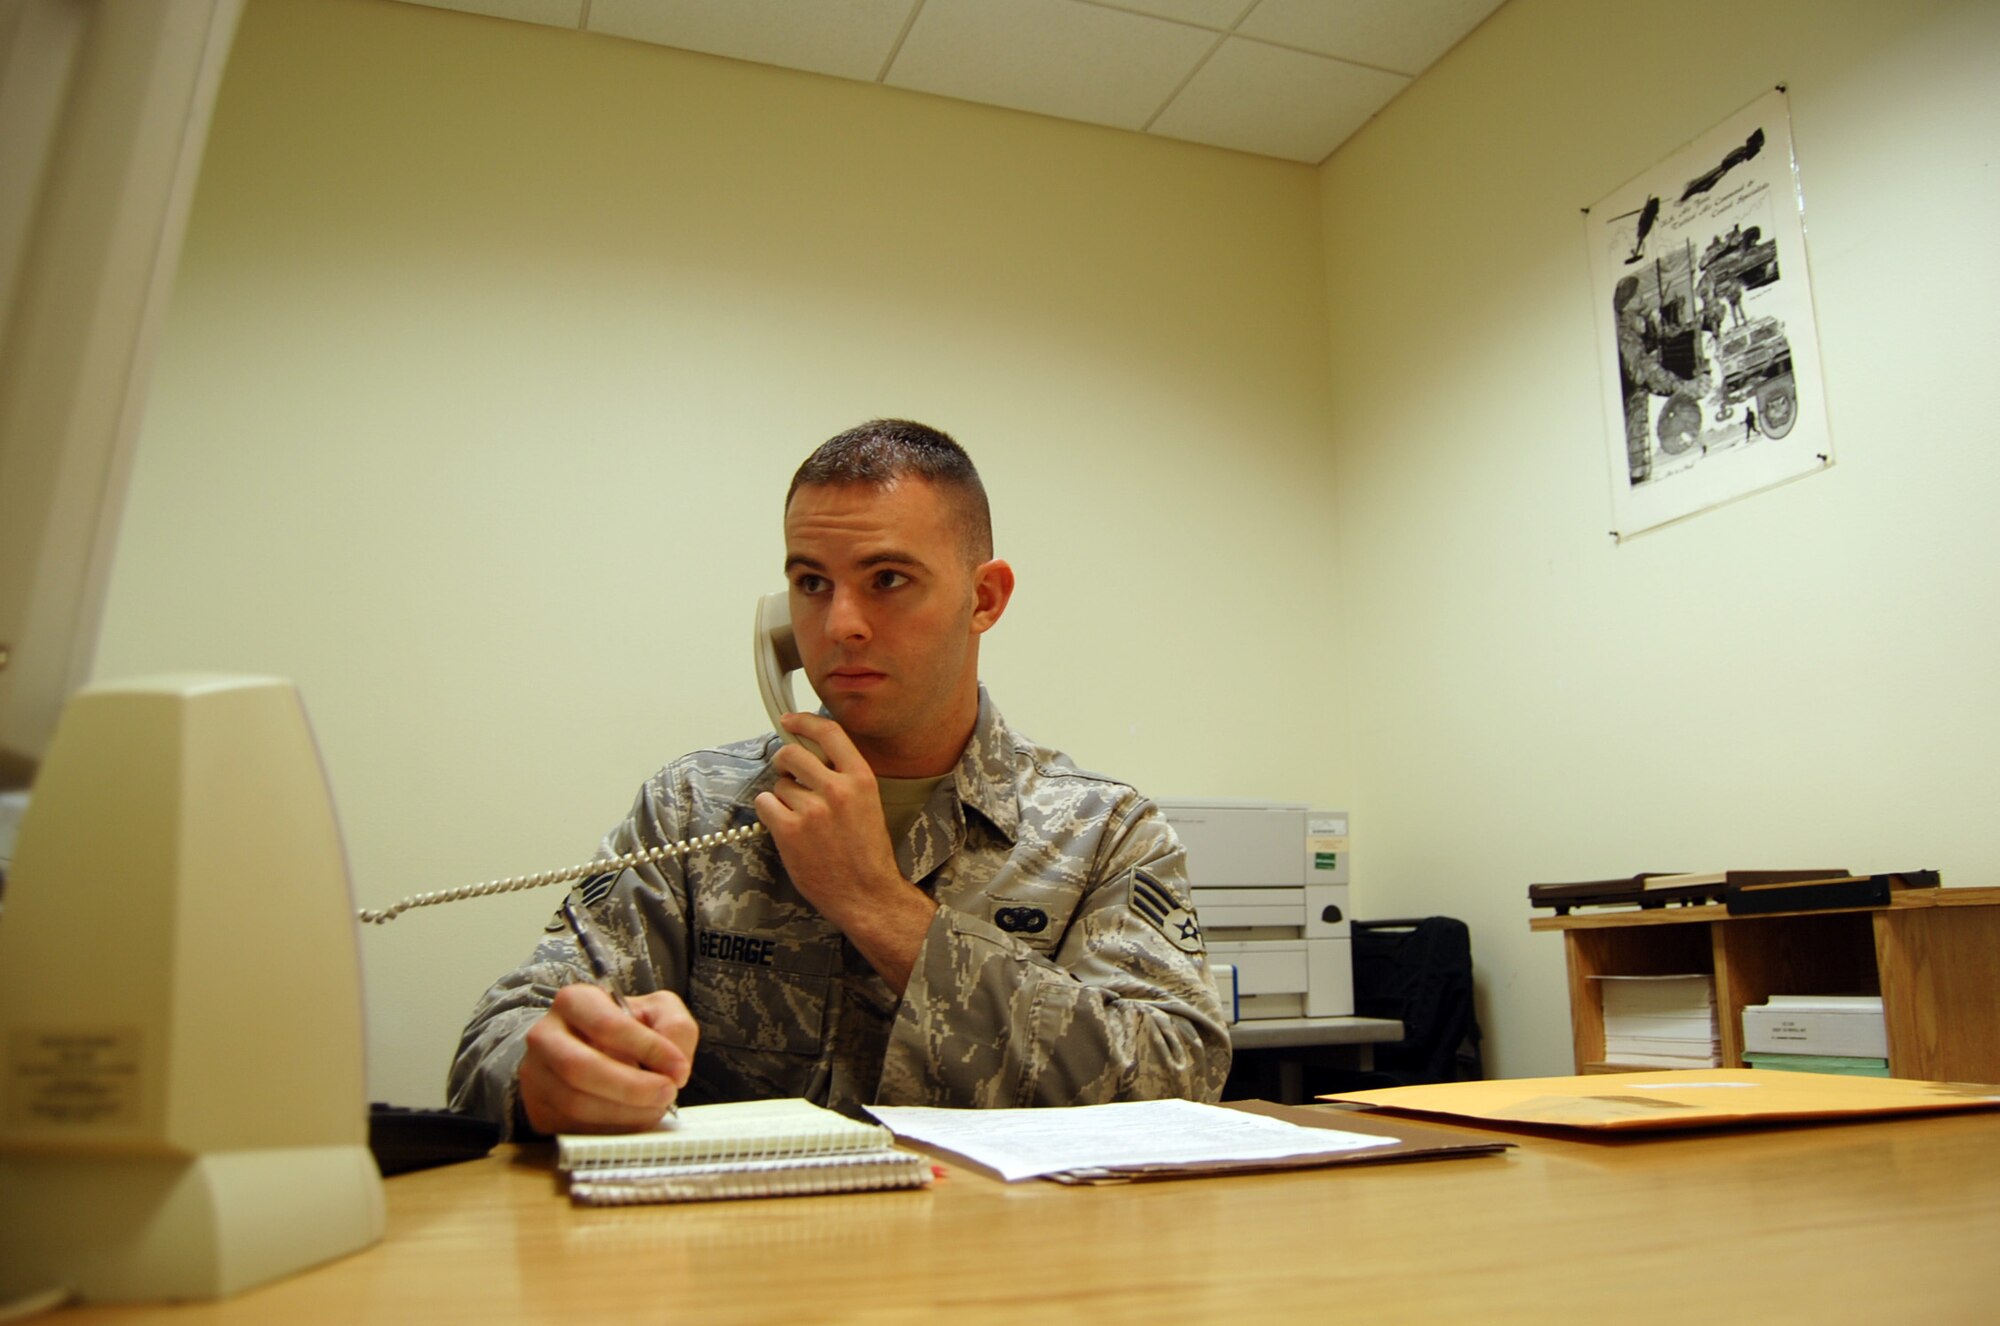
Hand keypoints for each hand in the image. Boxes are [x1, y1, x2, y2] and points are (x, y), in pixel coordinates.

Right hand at [519, 984, 697, 1134]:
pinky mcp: (538, 1110)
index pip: (608, 1025)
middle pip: (581, 1067)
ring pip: (576, 1103)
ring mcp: (536, 1075)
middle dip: (632, 1087)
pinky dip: (612, 1129)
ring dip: (625, 1112)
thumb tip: (675, 1068)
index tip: (679, 1069)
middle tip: (667, 1093)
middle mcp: (545, 1035)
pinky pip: (573, 1127)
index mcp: (575, 1001)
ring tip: (654, 1106)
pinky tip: (633, 1118)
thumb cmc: (625, 1031)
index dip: (648, 1049)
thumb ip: (676, 1028)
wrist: (588, 1053)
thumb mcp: (656, 1012)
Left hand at [753, 712, 937, 991]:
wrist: (866, 894)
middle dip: (784, 762)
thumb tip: (812, 754)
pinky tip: (785, 827)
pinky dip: (770, 812)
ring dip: (782, 797)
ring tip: (798, 818)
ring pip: (778, 784)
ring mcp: (811, 810)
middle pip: (792, 754)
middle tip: (787, 775)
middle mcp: (837, 789)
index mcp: (861, 779)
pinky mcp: (790, 830)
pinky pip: (765, 803)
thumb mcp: (868, 804)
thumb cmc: (866, 853)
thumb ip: (843, 778)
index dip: (804, 722)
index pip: (829, 733)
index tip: (789, 721)